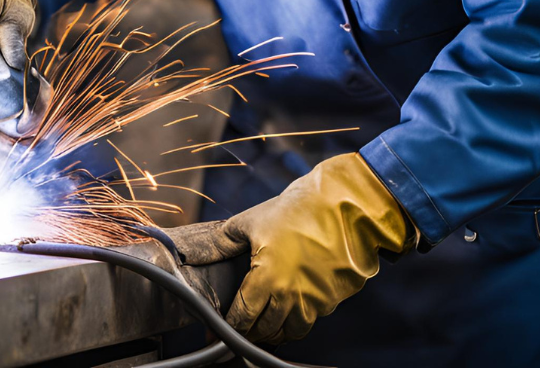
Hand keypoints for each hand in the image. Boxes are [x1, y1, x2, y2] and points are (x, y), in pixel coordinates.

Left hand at [171, 152, 414, 345]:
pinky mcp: (334, 299)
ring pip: (291, 330)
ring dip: (277, 330)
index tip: (219, 329)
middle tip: (241, 328)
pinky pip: (312, 317)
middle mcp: (291, 298)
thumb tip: (193, 253)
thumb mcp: (251, 221)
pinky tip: (293, 306)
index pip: (243, 316)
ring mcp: (315, 302)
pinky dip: (299, 317)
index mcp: (266, 279)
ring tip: (266, 323)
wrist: (346, 208)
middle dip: (251, 331)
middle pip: (267, 329)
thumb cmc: (297, 210)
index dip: (230, 325)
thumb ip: (221, 242)